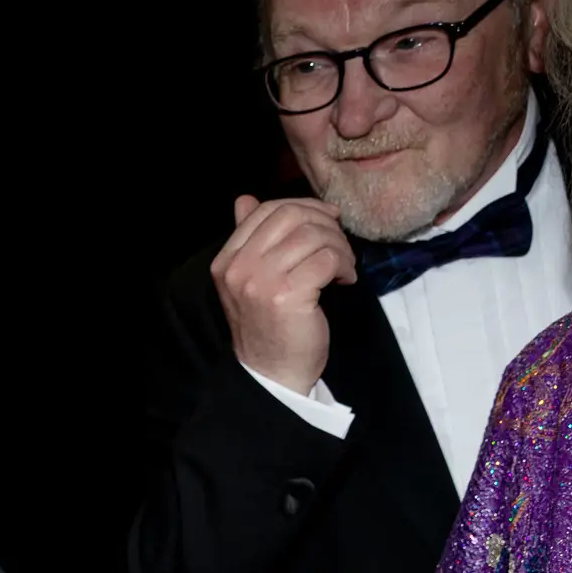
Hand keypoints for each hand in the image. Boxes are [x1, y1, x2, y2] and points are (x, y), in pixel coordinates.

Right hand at [213, 192, 355, 395]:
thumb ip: (250, 240)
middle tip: (339, 245)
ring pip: (314, 235)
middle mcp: (239, 268)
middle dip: (325, 224)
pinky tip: (344, 281)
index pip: (267, 210)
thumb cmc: (269, 326)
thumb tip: (246, 200)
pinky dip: (344, 266)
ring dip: (339, 247)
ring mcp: (261, 282)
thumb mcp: (252, 279)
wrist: (273, 373)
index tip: (326, 221)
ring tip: (343, 267)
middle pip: (292, 216)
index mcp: (227, 260)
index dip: (304, 207)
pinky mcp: (288, 295)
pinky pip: (327, 259)